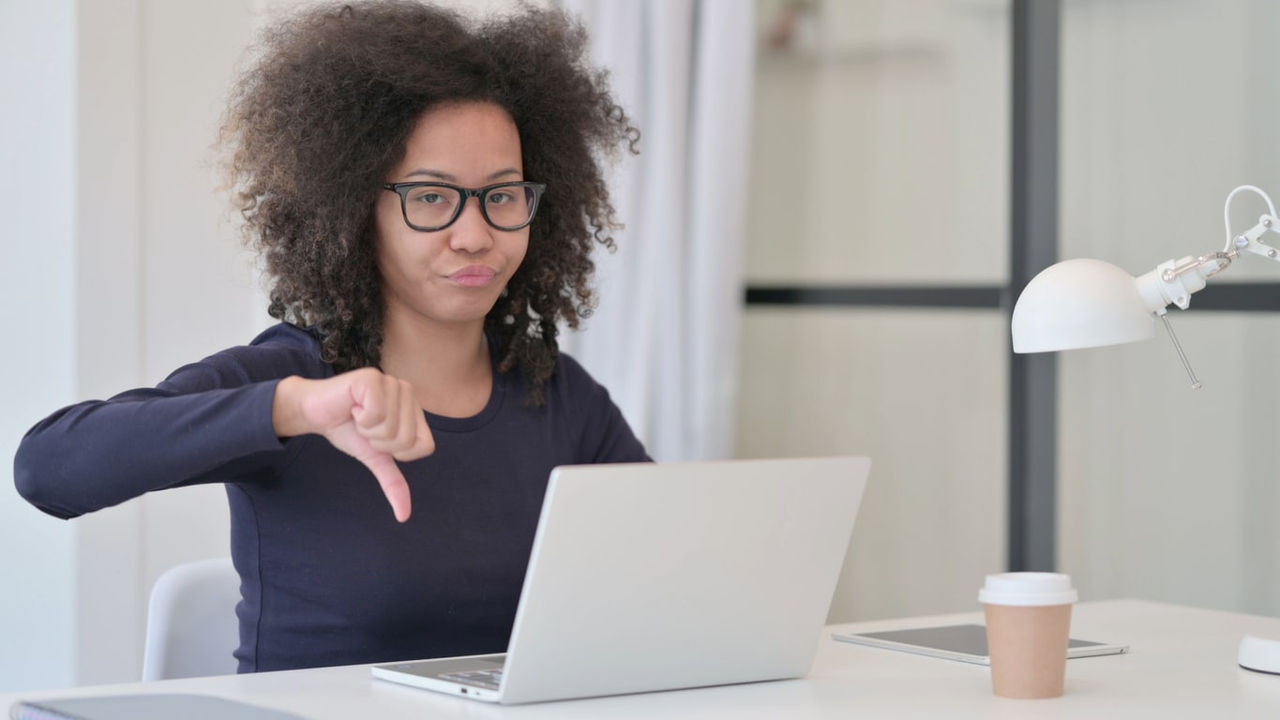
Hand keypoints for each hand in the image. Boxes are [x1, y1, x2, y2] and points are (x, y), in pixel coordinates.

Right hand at [272, 368, 433, 521]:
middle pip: (407, 439)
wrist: (316, 414)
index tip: (378, 439)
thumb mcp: (374, 458)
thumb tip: (404, 516)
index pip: (425, 447)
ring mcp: (392, 383)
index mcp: (415, 410)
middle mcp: (408, 392)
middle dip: (378, 441)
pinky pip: (375, 414)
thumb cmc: (348, 430)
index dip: (398, 452)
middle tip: (363, 426)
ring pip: (391, 428)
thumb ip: (393, 482)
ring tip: (357, 416)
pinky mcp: (373, 378)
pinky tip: (352, 406)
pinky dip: (358, 418)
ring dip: (367, 430)